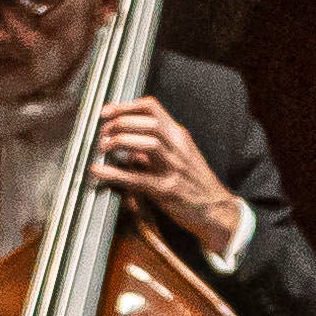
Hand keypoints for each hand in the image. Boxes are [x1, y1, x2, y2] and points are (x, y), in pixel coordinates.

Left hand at [85, 98, 241, 257]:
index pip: (152, 107)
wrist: (216, 209)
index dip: (125, 106)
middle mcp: (178, 147)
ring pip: (147, 143)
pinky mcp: (169, 190)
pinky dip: (115, 174)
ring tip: (103, 147)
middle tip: (102, 133)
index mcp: (179, 135)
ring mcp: (175, 168)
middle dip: (120, 123)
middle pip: (148, 121)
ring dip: (120, 141)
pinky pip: (138, 179)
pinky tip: (99, 172)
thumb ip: (153, 149)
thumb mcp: (177, 157)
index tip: (106, 112)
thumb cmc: (193, 184)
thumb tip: (127, 145)